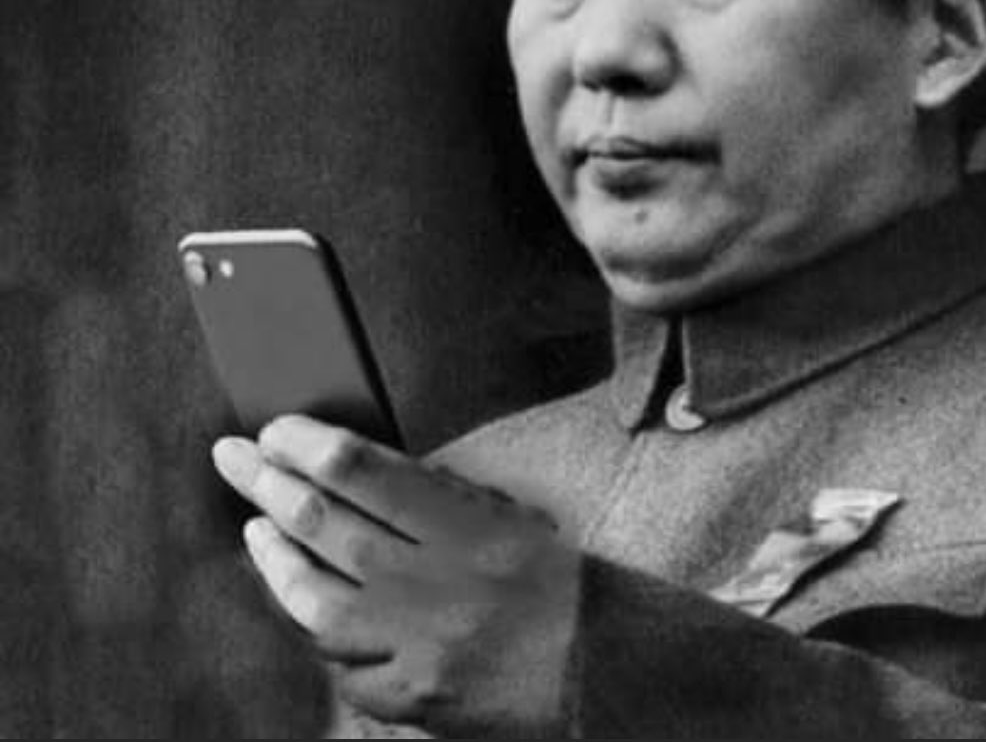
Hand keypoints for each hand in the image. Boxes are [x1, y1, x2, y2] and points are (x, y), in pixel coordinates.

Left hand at [211, 415, 579, 736]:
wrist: (608, 671)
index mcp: (470, 528)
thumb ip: (436, 499)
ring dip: (276, 561)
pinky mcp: (416, 700)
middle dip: (268, 486)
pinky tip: (305, 605)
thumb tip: (357, 473)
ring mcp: (422, 650)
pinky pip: (344, 667)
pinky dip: (318, 632)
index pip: (365, 472)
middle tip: (234, 457)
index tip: (278, 430)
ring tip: (255, 530)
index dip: (309, 445)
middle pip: (327, 527)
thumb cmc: (562, 582)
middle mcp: (439, 587)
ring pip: (316, 604)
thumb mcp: (510, 518)